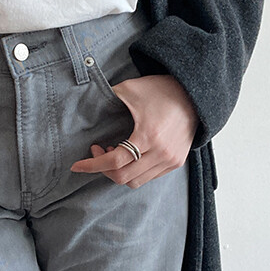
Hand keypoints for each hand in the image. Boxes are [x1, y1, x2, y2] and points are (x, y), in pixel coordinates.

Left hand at [70, 74, 197, 187]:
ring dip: (118, 171)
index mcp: (149, 135)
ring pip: (135, 181)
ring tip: (114, 153)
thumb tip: (85, 103)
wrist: (192, 94)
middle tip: (98, 151)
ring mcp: (170, 160)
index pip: (115, 161)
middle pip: (123, 176)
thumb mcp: (130, 89)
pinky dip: (133, 172)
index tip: (77, 166)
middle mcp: (161, 152)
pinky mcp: (176, 162)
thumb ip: (107, 97)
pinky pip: (148, 178)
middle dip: (103, 169)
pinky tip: (129, 156)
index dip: (92, 165)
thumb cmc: (160, 90)